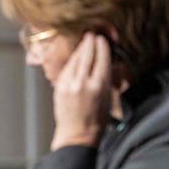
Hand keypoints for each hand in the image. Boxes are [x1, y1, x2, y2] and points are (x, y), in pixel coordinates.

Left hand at [50, 32, 112, 150]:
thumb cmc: (96, 121)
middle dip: (90, 42)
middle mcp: (83, 83)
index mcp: (99, 85)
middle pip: (87, 55)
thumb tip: (106, 62)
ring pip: (75, 60)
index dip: (102, 46)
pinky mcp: (59, 88)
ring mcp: (69, 84)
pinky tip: (75, 55)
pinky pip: (66, 68)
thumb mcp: (108, 98)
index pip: (101, 58)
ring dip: (80, 48)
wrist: (77, 135)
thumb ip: (106, 78)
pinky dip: (72, 60)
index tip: (102, 39)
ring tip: (84, 39)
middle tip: (92, 33)